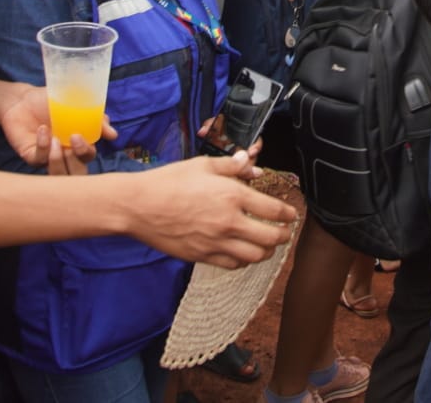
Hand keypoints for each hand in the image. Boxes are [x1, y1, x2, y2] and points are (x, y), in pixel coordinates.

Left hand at [0, 83, 115, 175]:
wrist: (21, 99)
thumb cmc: (48, 101)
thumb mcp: (75, 104)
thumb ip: (95, 118)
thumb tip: (113, 135)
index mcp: (76, 143)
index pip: (87, 156)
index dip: (86, 151)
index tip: (81, 136)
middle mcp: (64, 154)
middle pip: (76, 171)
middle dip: (77, 160)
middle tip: (73, 142)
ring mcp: (48, 157)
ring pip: (59, 173)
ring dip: (59, 159)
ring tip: (56, 139)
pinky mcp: (32, 156)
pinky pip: (40, 159)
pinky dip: (43, 146)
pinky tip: (42, 130)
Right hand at [119, 151, 297, 267]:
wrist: (139, 206)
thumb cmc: (169, 181)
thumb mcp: (203, 165)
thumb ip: (232, 166)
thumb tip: (253, 166)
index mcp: (232, 195)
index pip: (273, 210)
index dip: (288, 214)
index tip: (292, 214)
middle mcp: (228, 222)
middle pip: (271, 238)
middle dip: (283, 236)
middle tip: (285, 233)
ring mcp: (216, 242)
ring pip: (255, 256)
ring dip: (266, 251)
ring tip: (267, 245)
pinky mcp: (202, 256)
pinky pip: (233, 265)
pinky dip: (244, 261)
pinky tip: (243, 252)